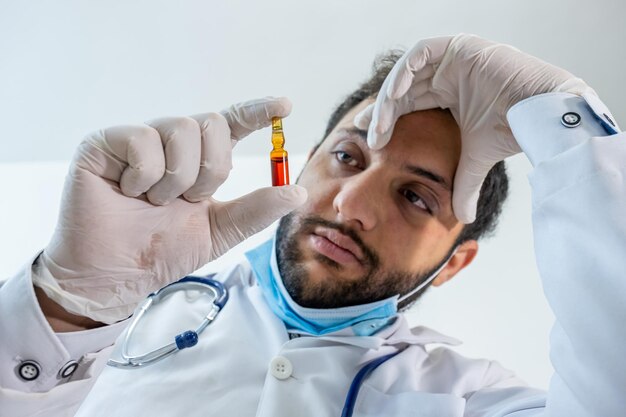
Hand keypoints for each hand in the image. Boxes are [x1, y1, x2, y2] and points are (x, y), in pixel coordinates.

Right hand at [36, 97, 306, 322]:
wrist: (117, 275)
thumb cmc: (163, 251)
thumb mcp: (219, 231)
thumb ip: (256, 210)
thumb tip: (298, 193)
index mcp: (199, 159)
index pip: (231, 124)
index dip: (257, 111)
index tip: (285, 106)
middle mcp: (171, 143)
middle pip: (211, 124)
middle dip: (210, 171)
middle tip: (188, 200)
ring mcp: (138, 139)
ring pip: (181, 129)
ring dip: (177, 178)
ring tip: (154, 201)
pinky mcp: (104, 143)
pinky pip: (142, 140)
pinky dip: (144, 176)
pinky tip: (128, 192)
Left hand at [355, 34, 593, 222]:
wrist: (541, 112)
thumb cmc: (512, 129)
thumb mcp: (476, 160)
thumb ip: (464, 184)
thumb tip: (464, 218)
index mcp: (448, 96)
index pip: (408, 104)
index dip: (387, 120)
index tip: (370, 140)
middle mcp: (447, 75)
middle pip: (403, 89)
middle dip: (381, 110)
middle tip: (364, 133)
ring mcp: (452, 60)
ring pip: (407, 74)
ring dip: (390, 97)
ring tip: (378, 125)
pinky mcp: (459, 46)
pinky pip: (421, 54)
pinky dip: (404, 72)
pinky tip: (394, 96)